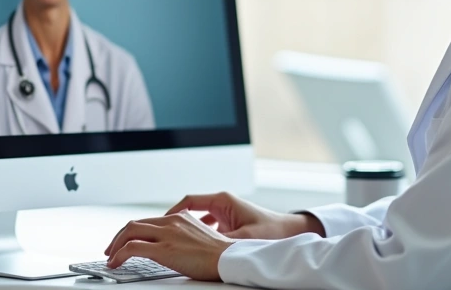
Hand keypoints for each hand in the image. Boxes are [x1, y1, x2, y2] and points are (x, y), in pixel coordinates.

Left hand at [102, 210, 233, 280]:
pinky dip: (119, 255)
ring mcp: (167, 234)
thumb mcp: (200, 237)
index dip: (132, 232)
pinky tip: (115, 264)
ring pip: (130, 232)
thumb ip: (185, 235)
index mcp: (180, 218)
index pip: (148, 221)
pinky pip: (132, 248)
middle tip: (112, 249)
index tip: (126, 242)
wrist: (229, 259)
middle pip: (135, 224)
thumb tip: (176, 245)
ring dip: (116, 245)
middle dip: (119, 237)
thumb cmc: (219, 254)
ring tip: (111, 258)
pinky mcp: (164, 249)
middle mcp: (171, 222)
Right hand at [164, 191, 324, 239]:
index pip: (188, 201)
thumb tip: (205, 249)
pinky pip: (207, 228)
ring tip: (174, 243)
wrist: (290, 233)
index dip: (172, 212)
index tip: (160, 223)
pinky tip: (194, 249)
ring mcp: (225, 214)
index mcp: (222, 201)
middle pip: (190, 210)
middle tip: (161, 234)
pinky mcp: (229, 224)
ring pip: (198, 220)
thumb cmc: (272, 231)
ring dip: (187, 231)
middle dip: (175, 222)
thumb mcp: (244, 238)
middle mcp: (222, 204)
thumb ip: (223, 242)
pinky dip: (199, 237)